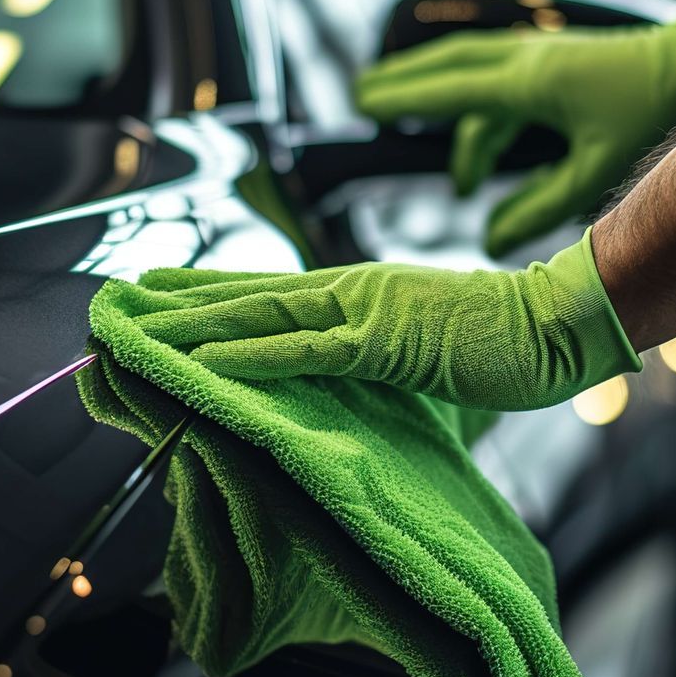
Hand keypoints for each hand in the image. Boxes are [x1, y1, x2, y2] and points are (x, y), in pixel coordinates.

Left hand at [133, 232, 639, 410]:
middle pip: (247, 296)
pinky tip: (206, 364)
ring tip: (138, 332)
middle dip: (178, 302)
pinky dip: (251, 358)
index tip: (155, 293)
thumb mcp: (424, 351)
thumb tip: (349, 386)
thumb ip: (379, 362)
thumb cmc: (503, 339)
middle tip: (115, 303)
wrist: (560, 322)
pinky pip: (305, 352)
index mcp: (357, 293)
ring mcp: (363, 310)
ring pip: (260, 317)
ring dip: (194, 326)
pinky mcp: (385, 340)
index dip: (207, 291)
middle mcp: (348, 290)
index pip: (267, 293)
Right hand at [354, 4, 675, 257]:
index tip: (362, 106)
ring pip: (469, 71)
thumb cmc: (652, 116)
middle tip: (361, 99)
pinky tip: (472, 146)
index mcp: (529, 84)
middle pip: (446, 65)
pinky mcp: (553, 60)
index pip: (447, 91)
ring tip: (410, 130)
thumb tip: (490, 240)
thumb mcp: (596, 173)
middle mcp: (526, 60)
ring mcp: (539, 55)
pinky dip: (474, 110)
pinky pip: (495, 80)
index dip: (402, 100)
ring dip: (437, 96)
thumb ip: (540, 210)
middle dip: (403, 83)